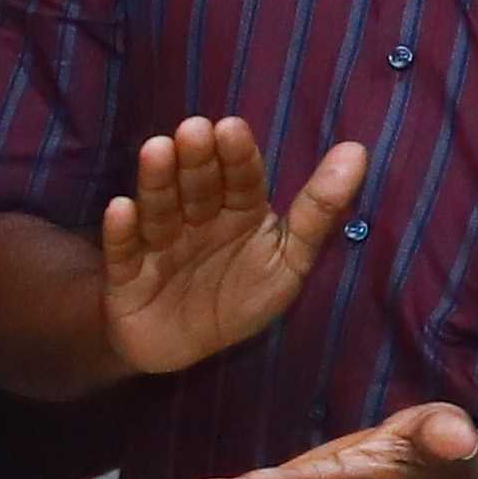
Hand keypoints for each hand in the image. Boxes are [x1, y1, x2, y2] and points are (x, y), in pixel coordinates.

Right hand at [98, 115, 368, 378]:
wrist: (181, 349)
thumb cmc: (240, 297)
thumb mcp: (290, 260)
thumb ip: (320, 210)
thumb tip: (357, 150)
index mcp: (238, 211)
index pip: (242, 179)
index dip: (237, 156)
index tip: (232, 129)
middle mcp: (197, 220)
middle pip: (198, 187)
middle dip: (196, 160)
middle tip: (194, 131)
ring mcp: (159, 246)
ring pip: (159, 209)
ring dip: (158, 181)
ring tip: (156, 150)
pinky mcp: (126, 277)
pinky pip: (123, 253)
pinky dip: (120, 232)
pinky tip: (120, 209)